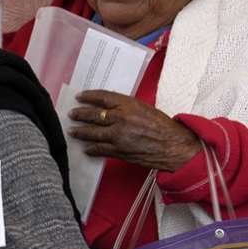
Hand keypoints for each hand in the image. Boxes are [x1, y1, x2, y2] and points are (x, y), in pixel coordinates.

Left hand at [69, 90, 200, 171]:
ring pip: (93, 133)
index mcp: (129, 105)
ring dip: (80, 132)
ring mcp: (119, 136)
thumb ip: (125, 107)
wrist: (176, 147)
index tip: (80, 97)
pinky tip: (86, 148)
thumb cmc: (164, 127)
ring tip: (72, 130)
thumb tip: (107, 107)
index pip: (102, 97)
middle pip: (94, 115)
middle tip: (72, 114)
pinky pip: (100, 149)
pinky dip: (92, 149)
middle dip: (80, 114)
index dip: (88, 96)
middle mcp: (122, 119)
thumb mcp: (144, 108)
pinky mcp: (120, 151)